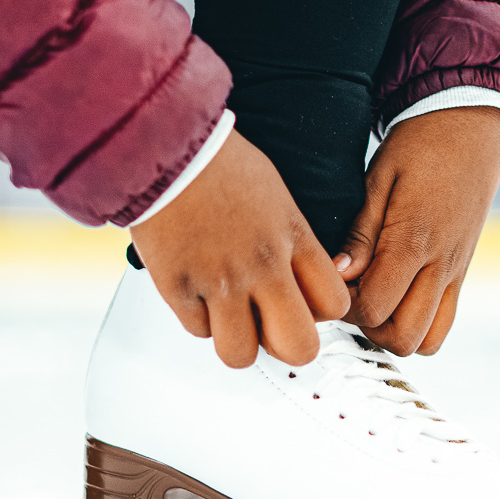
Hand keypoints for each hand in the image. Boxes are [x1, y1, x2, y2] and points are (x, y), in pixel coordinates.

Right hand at [129, 129, 350, 367]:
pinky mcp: (178, 288)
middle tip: (272, 329)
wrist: (165, 145)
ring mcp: (220, 281)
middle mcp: (263, 265)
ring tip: (229, 315)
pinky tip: (196, 290)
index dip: (319, 314)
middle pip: (299, 347)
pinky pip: (197, 331)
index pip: (334, 306)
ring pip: (242, 354)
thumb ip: (295, 243)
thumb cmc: (219, 164)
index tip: (303, 304)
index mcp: (293, 238)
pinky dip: (198, 318)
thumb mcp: (278, 198)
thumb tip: (299, 284)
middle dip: (287, 345)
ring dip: (237, 340)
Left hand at [336, 105, 499, 355]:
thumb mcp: (378, 179)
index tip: (336, 280)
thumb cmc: (420, 146)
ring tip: (376, 299)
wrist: (471, 127)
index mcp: (414, 240)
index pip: (374, 307)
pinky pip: (444, 323)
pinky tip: (397, 295)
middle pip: (403, 337)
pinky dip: (419, 323)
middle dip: (369, 327)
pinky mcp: (462, 273)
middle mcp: (441, 265)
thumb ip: (360, 233)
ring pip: (427, 341)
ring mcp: (456, 273)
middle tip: (353, 294)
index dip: (346, 305)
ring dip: (395, 331)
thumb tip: (339, 275)